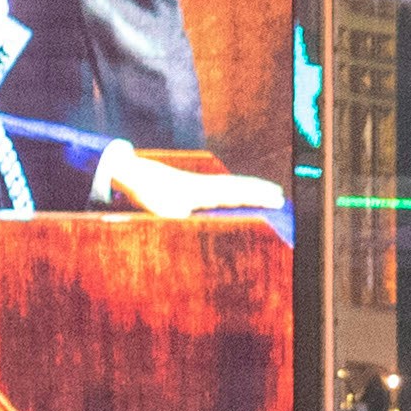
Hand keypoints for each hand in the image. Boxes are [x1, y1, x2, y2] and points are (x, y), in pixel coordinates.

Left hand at [92, 146, 285, 217]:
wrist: (131, 174)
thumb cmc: (147, 194)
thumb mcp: (164, 214)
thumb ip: (181, 225)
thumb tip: (191, 236)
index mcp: (203, 190)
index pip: (237, 192)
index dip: (258, 196)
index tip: (277, 198)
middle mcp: (204, 185)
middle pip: (237, 186)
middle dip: (259, 191)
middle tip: (279, 195)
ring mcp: (196, 185)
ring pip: (228, 186)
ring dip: (246, 190)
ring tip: (262, 194)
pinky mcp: (188, 188)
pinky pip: (217, 189)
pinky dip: (231, 192)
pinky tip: (231, 197)